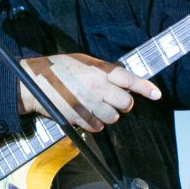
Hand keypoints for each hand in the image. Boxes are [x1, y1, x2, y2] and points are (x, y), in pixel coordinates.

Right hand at [18, 52, 161, 131]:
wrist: (32, 83)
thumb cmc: (57, 69)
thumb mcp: (82, 61)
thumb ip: (102, 70)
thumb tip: (120, 81)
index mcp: (99, 70)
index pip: (129, 79)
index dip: (145, 88)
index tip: (157, 95)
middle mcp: (97, 87)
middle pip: (126, 104)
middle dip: (123, 104)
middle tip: (113, 100)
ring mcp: (89, 104)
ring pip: (113, 118)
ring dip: (108, 115)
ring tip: (95, 106)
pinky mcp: (79, 118)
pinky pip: (98, 127)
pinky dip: (95, 124)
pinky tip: (86, 114)